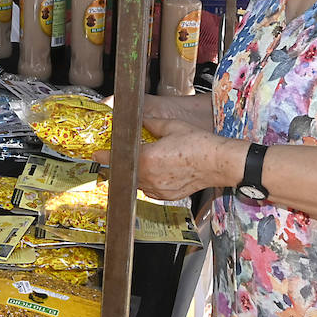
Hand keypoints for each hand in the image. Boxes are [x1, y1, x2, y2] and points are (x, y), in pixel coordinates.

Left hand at [95, 113, 238, 200]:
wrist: (220, 162)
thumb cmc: (199, 144)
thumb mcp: (171, 126)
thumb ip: (150, 123)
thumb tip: (139, 119)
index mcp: (147, 159)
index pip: (117, 159)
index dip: (105, 157)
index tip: (97, 155)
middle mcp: (150, 177)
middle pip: (126, 173)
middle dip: (122, 164)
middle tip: (121, 155)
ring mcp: (159, 190)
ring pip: (138, 182)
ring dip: (136, 173)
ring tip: (145, 161)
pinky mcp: (168, 196)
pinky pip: (151, 190)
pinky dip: (149, 181)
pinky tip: (157, 171)